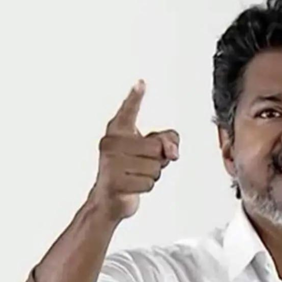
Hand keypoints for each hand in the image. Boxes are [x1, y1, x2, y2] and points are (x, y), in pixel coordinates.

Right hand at [87, 80, 179, 220]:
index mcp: (118, 131)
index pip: (129, 111)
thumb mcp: (153, 150)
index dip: (135, 97)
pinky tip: (133, 186)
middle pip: (157, 147)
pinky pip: (149, 183)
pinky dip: (147, 186)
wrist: (109, 199)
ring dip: (153, 175)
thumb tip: (172, 151)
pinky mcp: (115, 182)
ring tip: (137, 175)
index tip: (141, 83)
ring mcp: (111, 163)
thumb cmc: (132, 169)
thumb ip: (170, 140)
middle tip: (143, 164)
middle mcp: (111, 144)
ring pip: (155, 167)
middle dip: (158, 160)